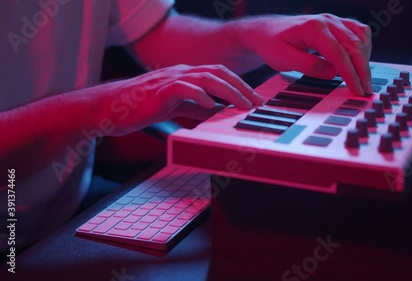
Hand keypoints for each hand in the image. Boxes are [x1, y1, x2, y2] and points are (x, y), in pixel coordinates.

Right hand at [95, 64, 262, 135]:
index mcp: (185, 75)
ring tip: (242, 104)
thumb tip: (216, 112)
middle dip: (241, 86)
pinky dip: (199, 95)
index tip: (254, 99)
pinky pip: (183, 88)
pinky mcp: (159, 90)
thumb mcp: (175, 106)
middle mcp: (180, 73)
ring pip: (205, 78)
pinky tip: (211, 105)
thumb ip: (195, 107)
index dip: (239, 85)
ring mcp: (169, 79)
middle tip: (257, 102)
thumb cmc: (140, 107)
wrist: (109, 108)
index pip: (219, 74)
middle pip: (218, 72)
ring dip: (228, 91)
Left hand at [235, 14, 371, 95]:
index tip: (356, 90)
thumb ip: (308, 66)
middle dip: (362, 70)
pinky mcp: (338, 23)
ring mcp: (334, 20)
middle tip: (365, 90)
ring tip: (361, 79)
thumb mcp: (283, 59)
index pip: (339, 53)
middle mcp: (327, 20)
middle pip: (355, 45)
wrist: (266, 32)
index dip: (350, 74)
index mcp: (313, 28)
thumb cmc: (272, 45)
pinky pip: (360, 32)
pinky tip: (358, 63)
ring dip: (365, 59)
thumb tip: (333, 73)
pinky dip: (363, 48)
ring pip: (362, 37)